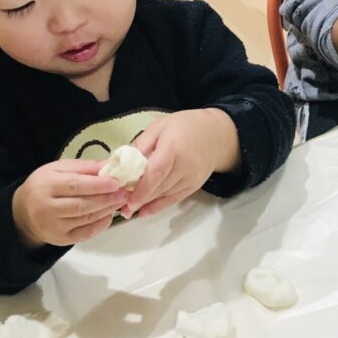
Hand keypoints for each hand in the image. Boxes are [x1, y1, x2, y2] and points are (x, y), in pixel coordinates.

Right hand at [12, 159, 128, 246]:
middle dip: (106, 199)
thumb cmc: (43, 185)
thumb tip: (108, 165)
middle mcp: (48, 208)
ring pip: (86, 219)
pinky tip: (109, 214)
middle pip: (82, 205)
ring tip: (120, 201)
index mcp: (46, 186)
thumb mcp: (57, 169)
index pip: (75, 186)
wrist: (23, 212)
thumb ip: (83, 167)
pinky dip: (101, 224)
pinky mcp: (61, 240)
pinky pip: (85, 233)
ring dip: (107, 210)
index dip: (97, 185)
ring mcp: (54, 227)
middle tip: (125, 192)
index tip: (116, 182)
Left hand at [120, 108, 240, 218]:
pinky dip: (159, 206)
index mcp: (174, 147)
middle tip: (121, 207)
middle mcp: (185, 165)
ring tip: (129, 210)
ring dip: (147, 204)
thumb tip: (122, 161)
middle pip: (160, 186)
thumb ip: (141, 143)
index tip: (127, 199)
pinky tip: (145, 211)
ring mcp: (192, 178)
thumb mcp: (160, 126)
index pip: (156, 171)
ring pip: (166, 195)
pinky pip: (174, 199)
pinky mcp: (194, 186)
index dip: (142, 188)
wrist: (216, 135)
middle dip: (140, 199)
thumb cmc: (184, 126)